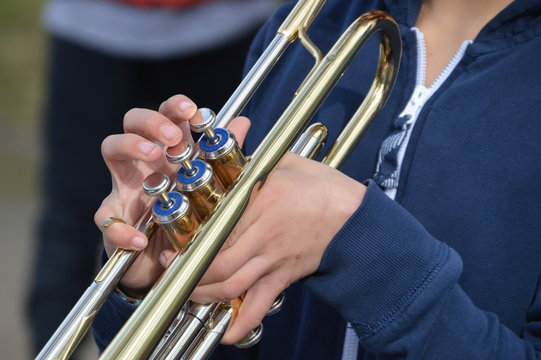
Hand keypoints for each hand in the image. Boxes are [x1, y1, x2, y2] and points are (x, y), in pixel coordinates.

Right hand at [94, 95, 249, 293]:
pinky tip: (141, 238)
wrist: (167, 261)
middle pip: (134, 121)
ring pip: (112, 149)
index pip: (166, 115)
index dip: (175, 107)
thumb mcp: (209, 184)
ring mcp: (125, 187)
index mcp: (169, 152)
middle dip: (153, 122)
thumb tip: (243, 122)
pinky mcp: (113, 220)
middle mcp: (144, 162)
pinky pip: (108, 220)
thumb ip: (223, 152)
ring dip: (131, 147)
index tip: (192, 111)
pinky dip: (122, 230)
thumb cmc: (187, 214)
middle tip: (172, 138)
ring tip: (154, 160)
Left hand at [161, 152, 366, 343]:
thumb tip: (231, 150)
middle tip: (171, 272)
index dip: (189, 241)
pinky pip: (260, 305)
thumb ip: (254, 160)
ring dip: (205, 295)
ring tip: (187, 294)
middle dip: (188, 273)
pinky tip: (227, 335)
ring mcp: (273, 260)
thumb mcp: (286, 163)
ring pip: (231, 287)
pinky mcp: (283, 276)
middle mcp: (263, 236)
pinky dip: (242, 323)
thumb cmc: (324, 188)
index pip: (216, 228)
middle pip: (217, 264)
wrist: (356, 218)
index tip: (172, 245)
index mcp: (261, 204)